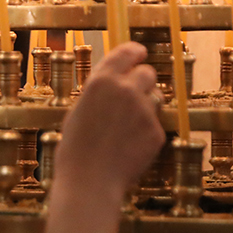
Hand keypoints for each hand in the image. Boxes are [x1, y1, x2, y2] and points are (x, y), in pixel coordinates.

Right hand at [45, 42, 165, 232]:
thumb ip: (99, 91)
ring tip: (128, 127)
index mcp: (101, 81)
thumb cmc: (75, 149)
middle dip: (142, 81)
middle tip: (133, 95)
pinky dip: (146, 132)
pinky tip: (130, 146)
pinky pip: (156, 124)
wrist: (90, 181)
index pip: (127, 52)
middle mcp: (126, 90)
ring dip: (146, 106)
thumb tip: (112, 81)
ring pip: (155, 98)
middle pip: (148, 73)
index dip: (135, 51)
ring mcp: (144, 111)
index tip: (139, 53)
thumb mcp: (78, 110)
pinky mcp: (157, 132)